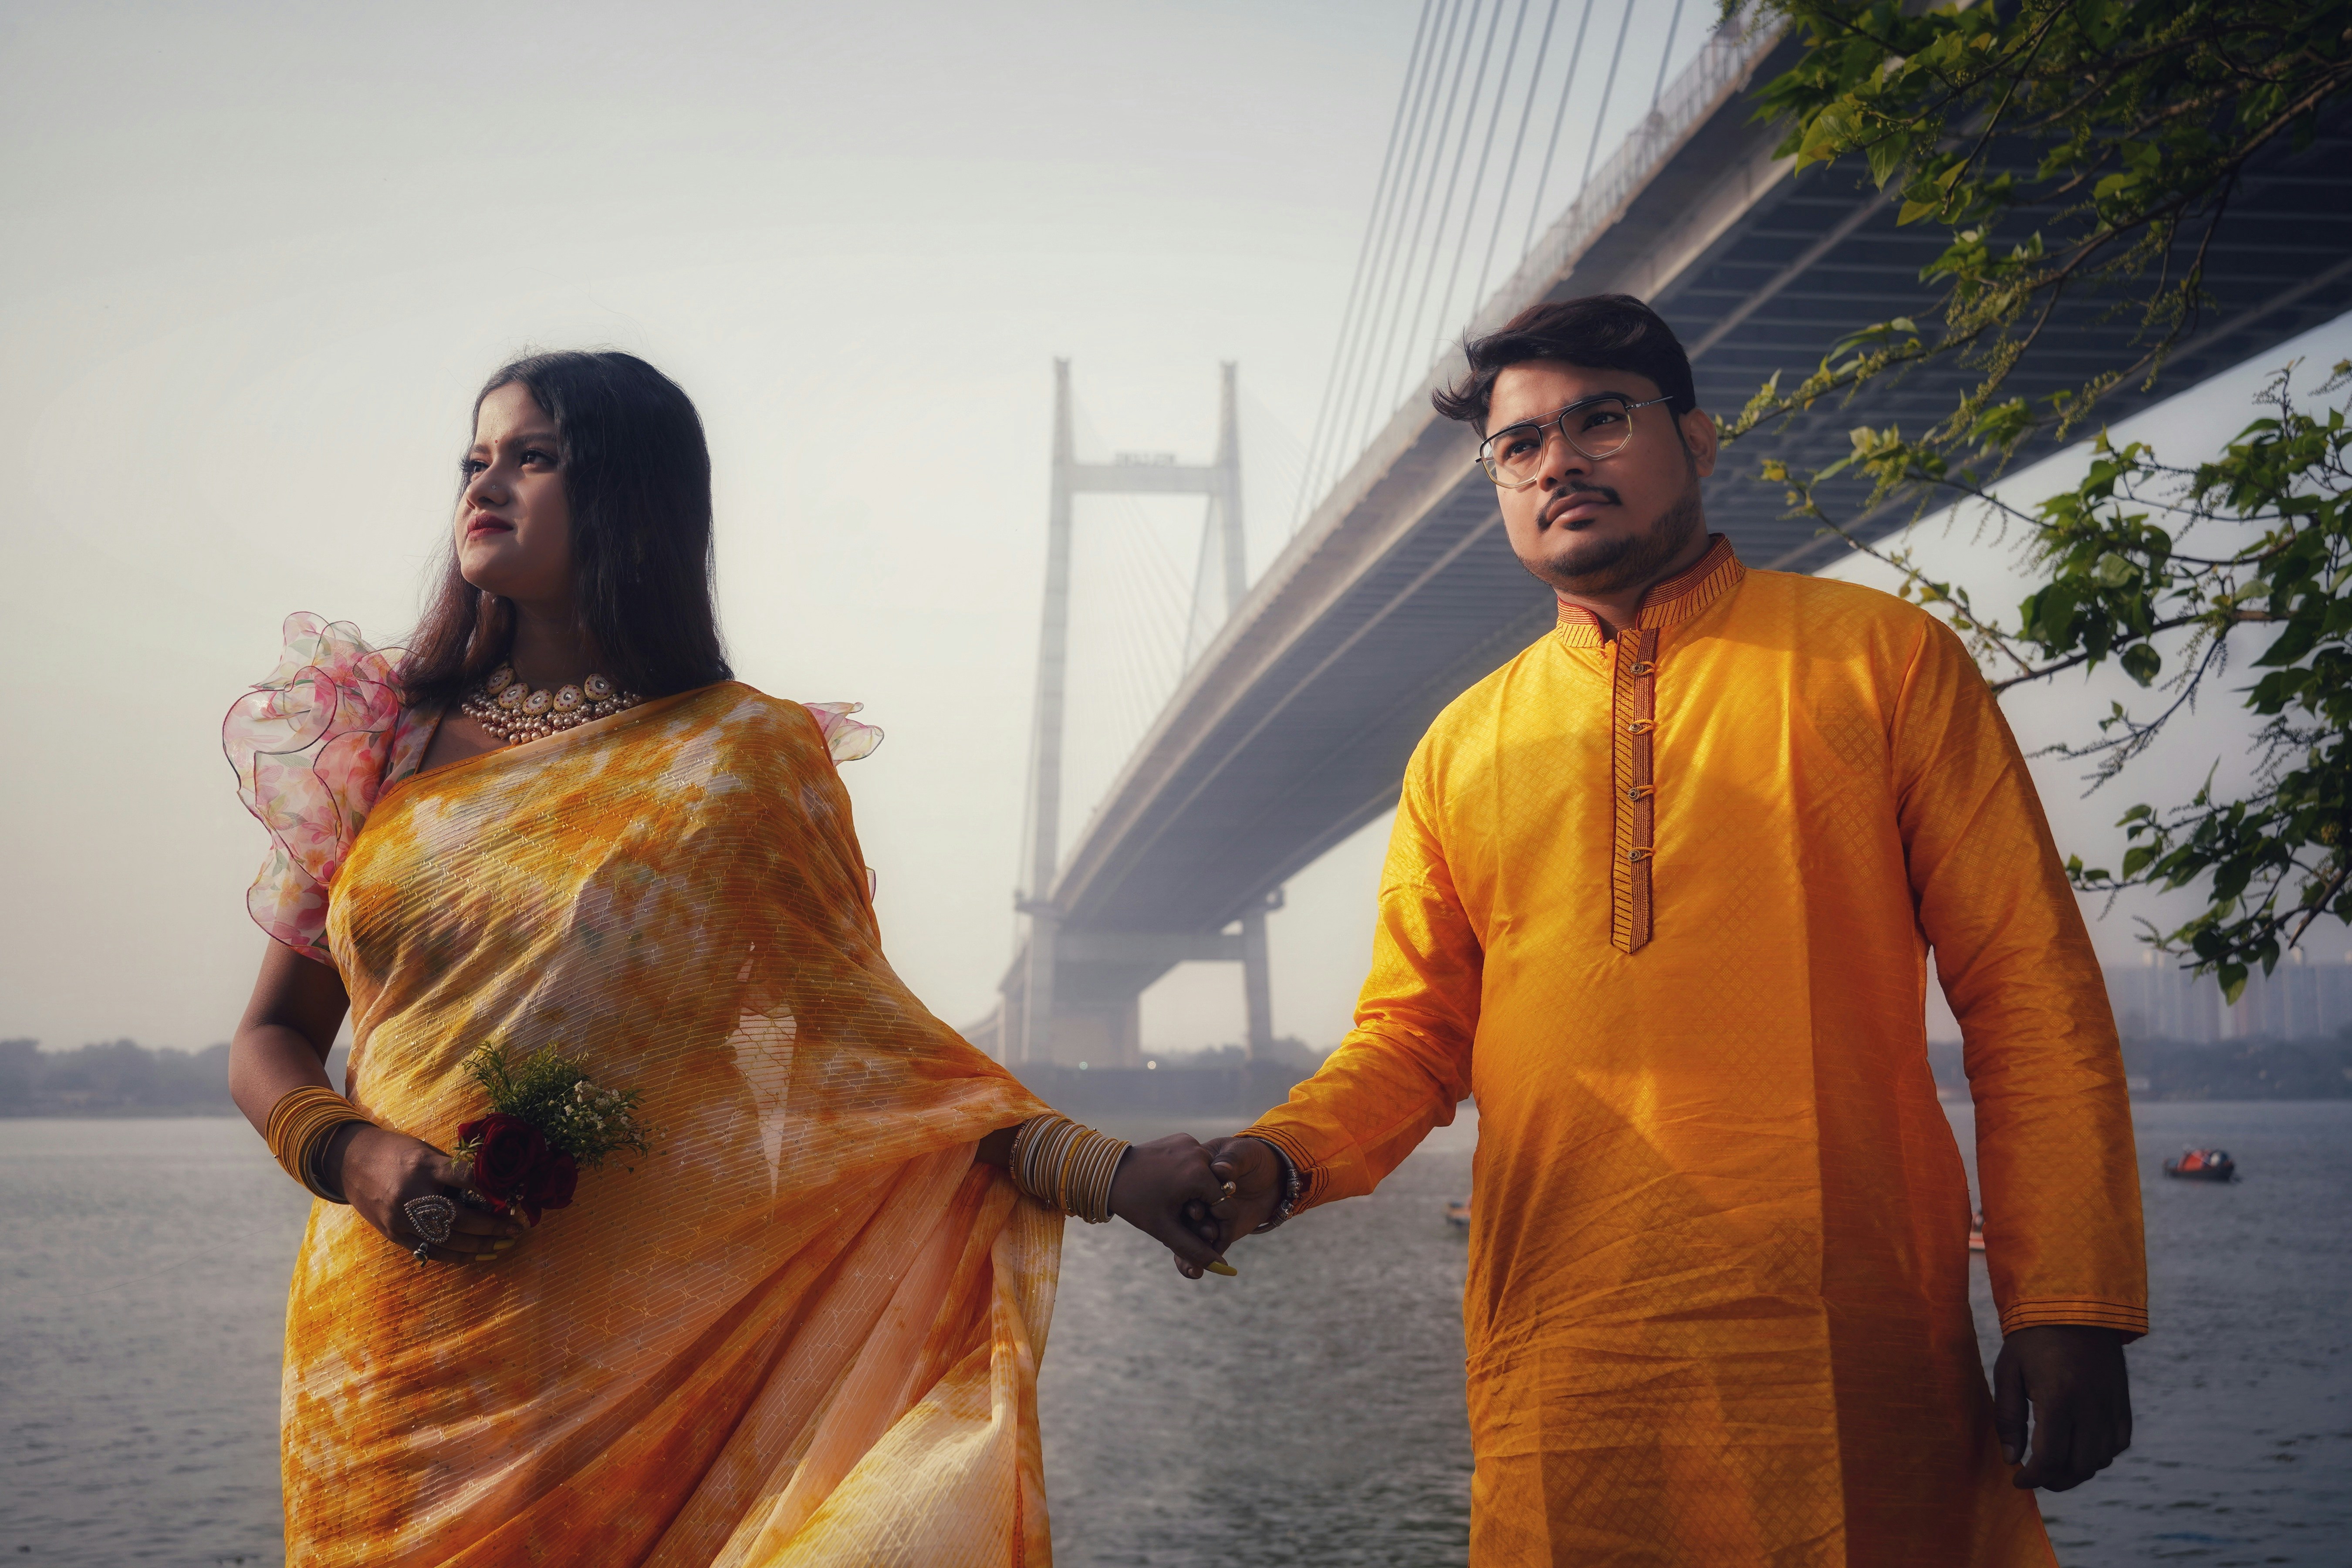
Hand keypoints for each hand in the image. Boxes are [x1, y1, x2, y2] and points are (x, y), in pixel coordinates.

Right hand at [335, 1124, 522, 1263]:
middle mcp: (412, 1195)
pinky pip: (430, 1251)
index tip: (514, 1197)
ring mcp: (400, 1218)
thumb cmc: (395, 1152)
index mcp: (423, 1167)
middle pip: (461, 1217)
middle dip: (493, 1225)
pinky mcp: (393, 1234)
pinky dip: (457, 1256)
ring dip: (481, 1246)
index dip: (494, 1190)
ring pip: (448, 1240)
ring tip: (504, 1245)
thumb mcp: (425, 1151)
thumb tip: (489, 1188)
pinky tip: (478, 1256)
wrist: (349, 1161)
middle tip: (517, 1228)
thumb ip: (452, 1171)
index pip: (467, 1180)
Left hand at [1107, 1134, 1234, 1277]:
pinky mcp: (1182, 1137)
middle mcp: (1199, 1152)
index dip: (1221, 1228)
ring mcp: (1190, 1142)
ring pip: (1208, 1175)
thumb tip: (1221, 1266)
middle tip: (1190, 1221)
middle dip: (1207, 1209)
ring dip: (1199, 1191)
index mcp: (1198, 1174)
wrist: (1107, 1173)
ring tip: (1181, 1204)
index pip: (1225, 1207)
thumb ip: (1195, 1250)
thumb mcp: (1166, 1230)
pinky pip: (1196, 1160)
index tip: (1212, 1239)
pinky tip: (1175, 1185)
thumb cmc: (1136, 1203)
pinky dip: (1191, 1174)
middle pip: (1217, 1190)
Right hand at [1170, 1135, 1281, 1277]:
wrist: (1273, 1177)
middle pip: (1185, 1216)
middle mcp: (1195, 1197)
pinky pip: (1206, 1248)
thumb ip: (1233, 1159)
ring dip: (1190, 1251)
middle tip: (1206, 1233)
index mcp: (1195, 1173)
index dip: (1191, 1202)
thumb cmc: (1254, 1158)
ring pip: (1191, 1236)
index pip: (1188, 1190)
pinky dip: (1199, 1262)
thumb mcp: (1244, 1152)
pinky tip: (1194, 1273)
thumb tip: (1221, 1169)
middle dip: (1191, 1230)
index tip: (1198, 1212)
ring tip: (1194, 1265)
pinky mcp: (1217, 1232)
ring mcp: (1205, 1216)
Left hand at [1993, 1324, 2132, 1490]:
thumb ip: (2007, 1418)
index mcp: (2058, 1400)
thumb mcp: (2007, 1371)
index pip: (2050, 1458)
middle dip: (2055, 1480)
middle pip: (2079, 1466)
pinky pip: (2119, 1443)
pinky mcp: (2122, 1402)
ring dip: (2077, 1470)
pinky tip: (2081, 1448)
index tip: (2018, 1480)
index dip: (2033, 1477)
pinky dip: (2101, 1454)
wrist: (2074, 1306)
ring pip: (2101, 1459)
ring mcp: (2111, 1406)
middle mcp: (2090, 1408)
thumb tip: (2010, 1458)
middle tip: (2036, 1477)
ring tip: (2055, 1465)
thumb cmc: (2032, 1338)